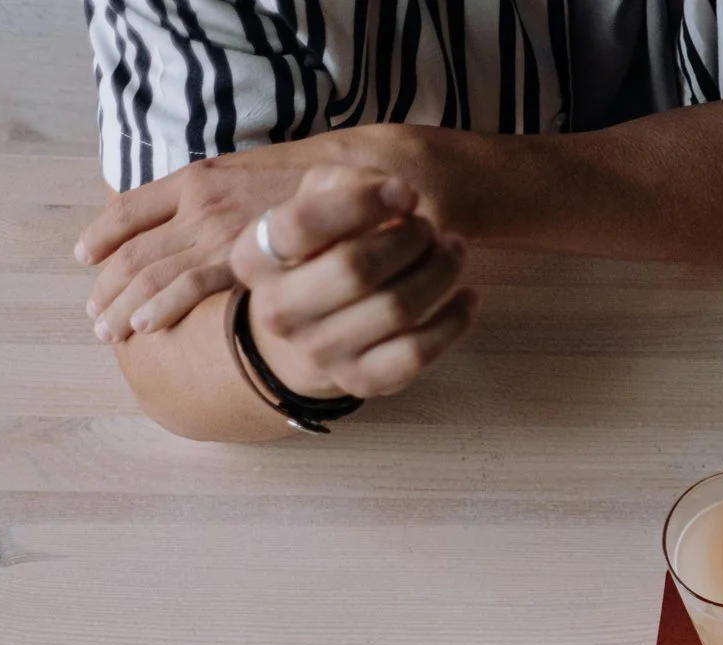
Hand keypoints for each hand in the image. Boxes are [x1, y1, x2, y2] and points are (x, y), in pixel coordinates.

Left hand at [78, 128, 427, 342]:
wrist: (357, 185)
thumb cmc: (311, 184)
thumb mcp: (252, 173)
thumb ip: (217, 194)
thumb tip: (185, 216)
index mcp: (195, 180)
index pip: (127, 210)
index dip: (100, 236)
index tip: (86, 258)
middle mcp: (198, 206)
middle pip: (132, 250)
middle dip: (106, 287)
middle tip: (94, 316)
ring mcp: (219, 235)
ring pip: (149, 272)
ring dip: (123, 305)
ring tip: (109, 332)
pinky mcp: (244, 263)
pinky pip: (190, 287)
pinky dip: (160, 306)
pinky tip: (144, 326)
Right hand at [228, 167, 477, 401]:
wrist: (307, 334)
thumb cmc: (322, 252)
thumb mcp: (317, 204)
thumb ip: (346, 184)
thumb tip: (399, 197)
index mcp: (254, 257)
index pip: (301, 224)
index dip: (361, 202)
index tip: (405, 193)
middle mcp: (278, 310)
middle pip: (355, 268)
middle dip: (409, 239)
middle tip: (428, 228)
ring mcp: (318, 352)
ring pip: (395, 308)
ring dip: (439, 272)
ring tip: (453, 250)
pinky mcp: (359, 381)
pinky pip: (417, 353)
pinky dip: (453, 321)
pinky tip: (467, 295)